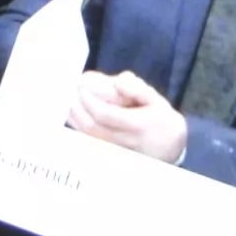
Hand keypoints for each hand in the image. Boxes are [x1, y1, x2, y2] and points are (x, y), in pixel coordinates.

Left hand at [66, 70, 187, 162]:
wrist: (169, 149)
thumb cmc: (160, 120)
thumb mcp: (156, 100)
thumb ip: (137, 89)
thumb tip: (118, 81)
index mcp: (136, 125)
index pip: (105, 115)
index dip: (89, 99)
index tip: (81, 83)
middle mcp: (122, 141)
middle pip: (90, 126)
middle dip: (76, 106)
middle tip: (70, 88)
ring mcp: (113, 150)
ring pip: (85, 136)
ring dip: (73, 116)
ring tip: (67, 97)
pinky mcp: (106, 154)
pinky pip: (86, 140)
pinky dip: (76, 125)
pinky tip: (71, 110)